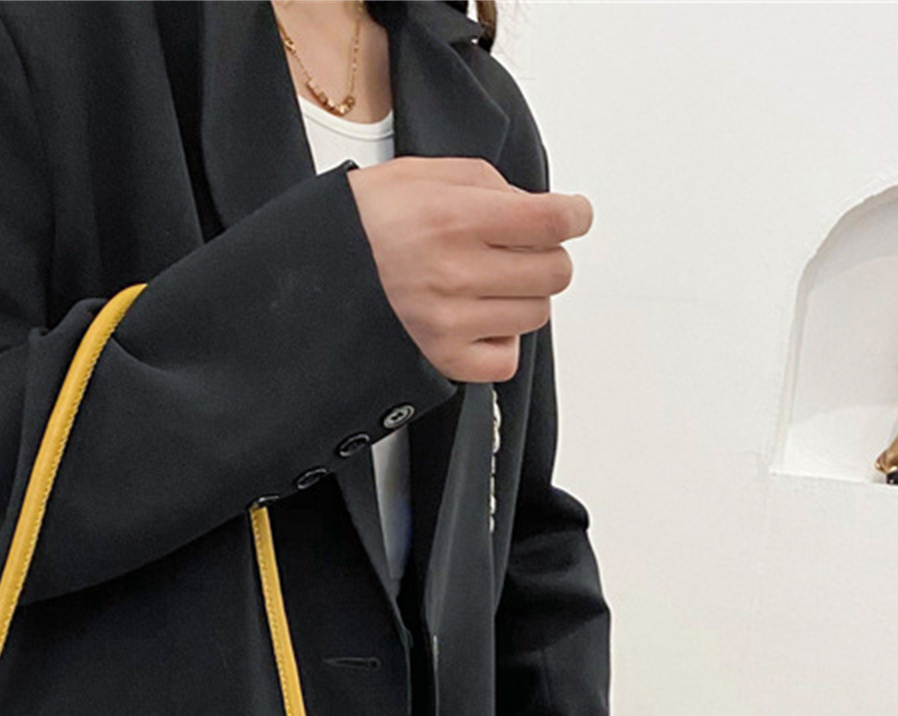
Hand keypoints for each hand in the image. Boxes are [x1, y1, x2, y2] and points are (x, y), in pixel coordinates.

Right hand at [347, 156, 592, 383]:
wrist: (322, 264)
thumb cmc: (369, 219)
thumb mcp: (428, 174)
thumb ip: (493, 187)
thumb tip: (540, 210)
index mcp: (456, 219)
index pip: (553, 222)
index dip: (575, 215)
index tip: (573, 216)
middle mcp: (455, 273)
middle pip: (555, 272)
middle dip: (544, 255)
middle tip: (518, 250)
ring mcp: (449, 321)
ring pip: (535, 315)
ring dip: (523, 297)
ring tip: (489, 283)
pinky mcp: (442, 356)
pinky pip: (506, 359)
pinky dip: (501, 341)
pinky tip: (481, 319)